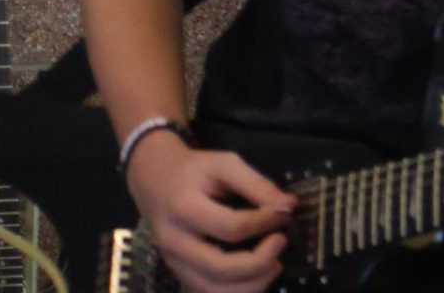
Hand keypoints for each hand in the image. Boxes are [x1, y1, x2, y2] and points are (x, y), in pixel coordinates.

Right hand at [125, 130, 296, 292]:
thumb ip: (256, 184)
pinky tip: (256, 275)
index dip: (264, 222)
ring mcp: (174, 264)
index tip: (286, 212)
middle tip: (282, 241)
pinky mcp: (179, 274)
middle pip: (221, 269)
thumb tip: (288, 205)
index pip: (231, 227)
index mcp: (185, 209)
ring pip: (214, 290)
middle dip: (260, 262)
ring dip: (251, 285)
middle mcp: (176, 243)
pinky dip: (237, 291)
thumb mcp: (225, 164)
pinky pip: (208, 292)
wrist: (155, 180)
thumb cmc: (194, 169)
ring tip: (274, 264)